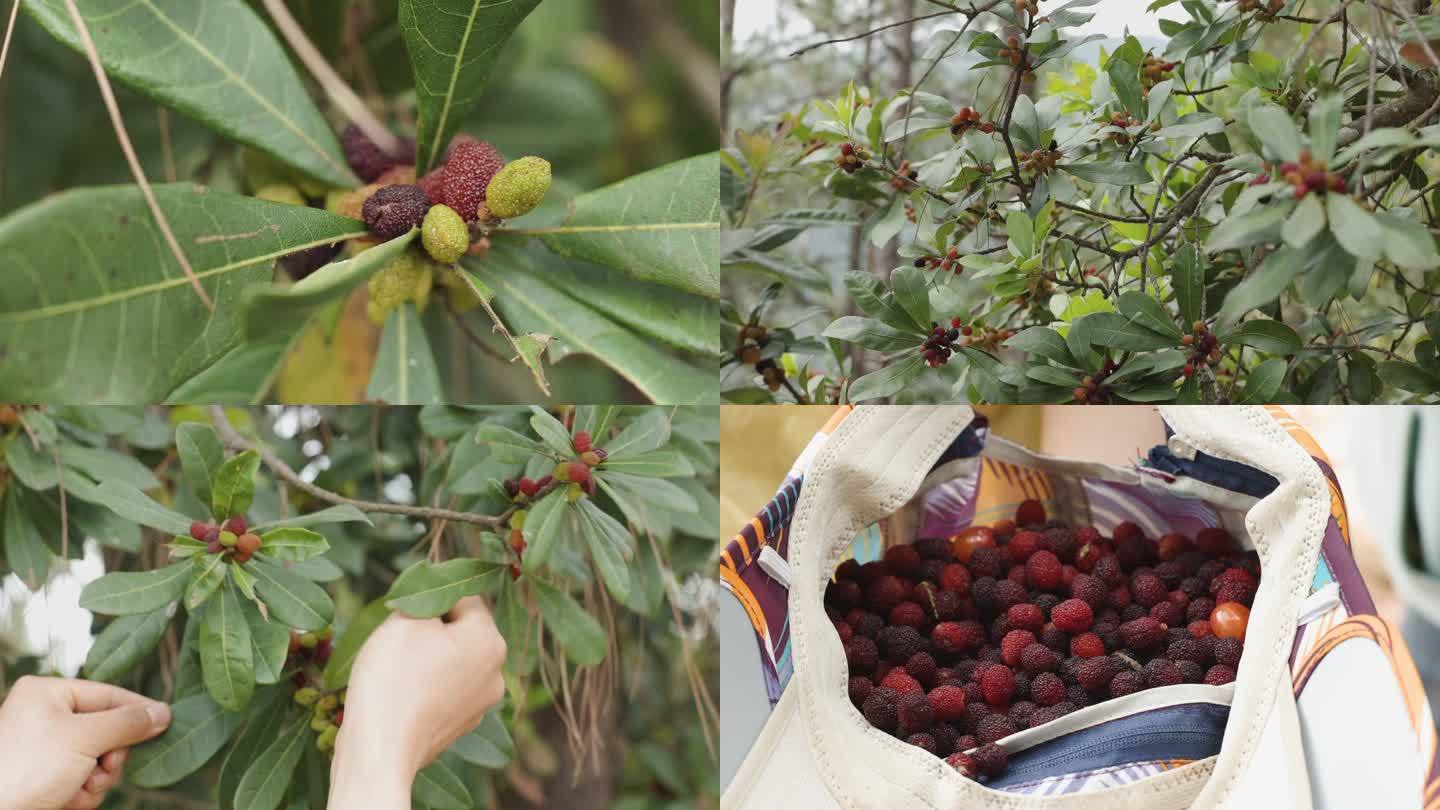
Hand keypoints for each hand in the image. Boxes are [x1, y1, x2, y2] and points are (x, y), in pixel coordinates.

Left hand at [0, 676, 170, 809]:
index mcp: (46, 694)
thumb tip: (163, 713)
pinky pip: (81, 778)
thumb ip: (128, 723)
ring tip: (81, 788)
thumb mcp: (85, 738)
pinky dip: (82, 792)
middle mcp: (43, 716)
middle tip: (105, 767)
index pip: (107, 694)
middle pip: (105, 729)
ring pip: (96, 757)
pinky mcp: (43, 777)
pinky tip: (68, 800)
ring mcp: (43, 749)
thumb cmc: (28, 769)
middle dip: (109, 756)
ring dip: (97, 778)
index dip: (136, 710)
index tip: (165, 724)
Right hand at [329, 596, 506, 808]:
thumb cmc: (392, 677)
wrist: (379, 751)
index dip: (431, 597)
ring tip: (399, 669)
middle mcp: (497, 672)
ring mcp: (482, 703)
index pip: (464, 597)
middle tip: (399, 640)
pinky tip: (404, 693)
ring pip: (455, 660)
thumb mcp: (405, 619)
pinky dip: (428, 685)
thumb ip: (425, 596)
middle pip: (463, 630)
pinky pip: (447, 690)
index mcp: (491, 640)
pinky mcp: (462, 725)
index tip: (405, 609)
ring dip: (431, 656)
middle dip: (433, 629)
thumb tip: (434, 591)